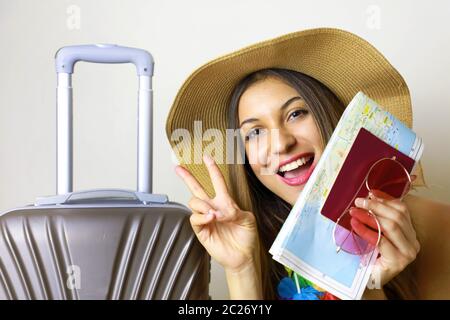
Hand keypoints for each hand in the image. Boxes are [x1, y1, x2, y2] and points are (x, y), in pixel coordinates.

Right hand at [174, 155, 258, 272]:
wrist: (243, 256)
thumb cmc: (246, 237)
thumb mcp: (247, 218)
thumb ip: (235, 210)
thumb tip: (219, 210)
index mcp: (225, 202)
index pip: (217, 182)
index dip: (212, 169)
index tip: (207, 158)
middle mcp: (213, 208)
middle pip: (196, 189)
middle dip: (187, 177)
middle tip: (178, 168)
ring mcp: (206, 219)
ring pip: (194, 202)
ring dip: (203, 205)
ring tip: (213, 214)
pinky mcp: (201, 230)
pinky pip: (194, 218)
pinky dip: (202, 216)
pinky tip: (211, 218)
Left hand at [351, 189, 419, 287]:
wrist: (369, 278)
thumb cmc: (372, 254)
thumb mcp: (375, 231)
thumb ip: (376, 217)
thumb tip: (369, 197)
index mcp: (410, 232)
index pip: (402, 209)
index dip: (385, 200)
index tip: (369, 193)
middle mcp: (413, 241)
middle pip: (397, 216)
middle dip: (375, 207)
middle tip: (358, 203)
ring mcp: (408, 252)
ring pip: (391, 226)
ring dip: (370, 217)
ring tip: (354, 212)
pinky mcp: (398, 261)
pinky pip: (381, 240)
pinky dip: (366, 231)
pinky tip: (355, 225)